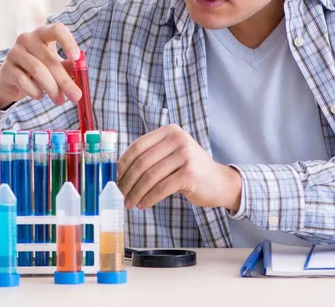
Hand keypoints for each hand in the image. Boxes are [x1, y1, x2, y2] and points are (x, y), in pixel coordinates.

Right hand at [0, 23, 81, 109]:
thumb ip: (69, 67)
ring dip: (52, 88)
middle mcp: (27, 39)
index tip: (76, 58)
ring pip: (38, 70)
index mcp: (43, 34)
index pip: (57, 29)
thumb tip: (83, 75)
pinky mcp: (6, 68)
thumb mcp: (56, 65)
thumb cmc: (40, 68)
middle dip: (64, 80)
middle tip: (76, 96)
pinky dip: (35, 91)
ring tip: (60, 101)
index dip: (68, 42)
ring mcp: (14, 52)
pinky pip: (23, 80)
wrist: (11, 79)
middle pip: (50, 58)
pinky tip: (40, 96)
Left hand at [117, 124, 241, 210]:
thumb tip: (119, 171)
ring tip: (130, 203)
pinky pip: (161, 188)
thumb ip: (151, 156)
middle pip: (142, 162)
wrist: (219, 182)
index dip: (123, 163)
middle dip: (128, 181)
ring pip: (150, 176)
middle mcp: (178, 139)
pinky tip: (143, 205)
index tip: (115, 178)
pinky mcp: (189, 173)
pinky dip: (149, 198)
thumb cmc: (189, 170)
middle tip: (121, 194)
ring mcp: (185, 155)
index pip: (138, 146)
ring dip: (136, 192)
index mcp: (170, 131)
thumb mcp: (171, 155)